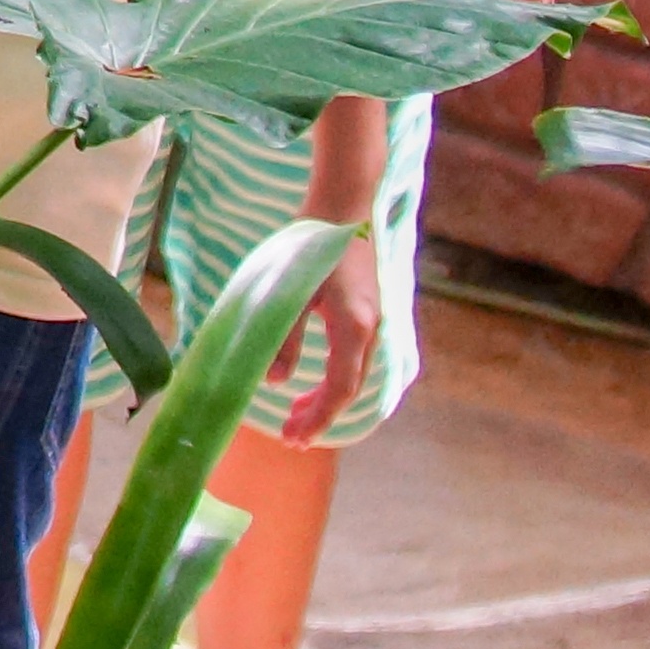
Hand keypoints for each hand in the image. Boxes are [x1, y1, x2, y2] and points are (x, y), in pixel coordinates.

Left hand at [274, 249, 383, 447]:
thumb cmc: (312, 246)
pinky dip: (335, 377)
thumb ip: (284, 337)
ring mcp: (373, 321)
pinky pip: (355, 358)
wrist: (344, 209)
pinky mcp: (368, 312)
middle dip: (321, 416)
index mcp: (353, 328)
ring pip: (353, 374)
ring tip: (297, 413)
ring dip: (327, 397)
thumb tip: (275, 381)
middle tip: (291, 436)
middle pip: (349, 388)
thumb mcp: (291, 292)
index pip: (339, 390)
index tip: (296, 439)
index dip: (319, 419)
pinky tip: (316, 380)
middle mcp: (371, 330)